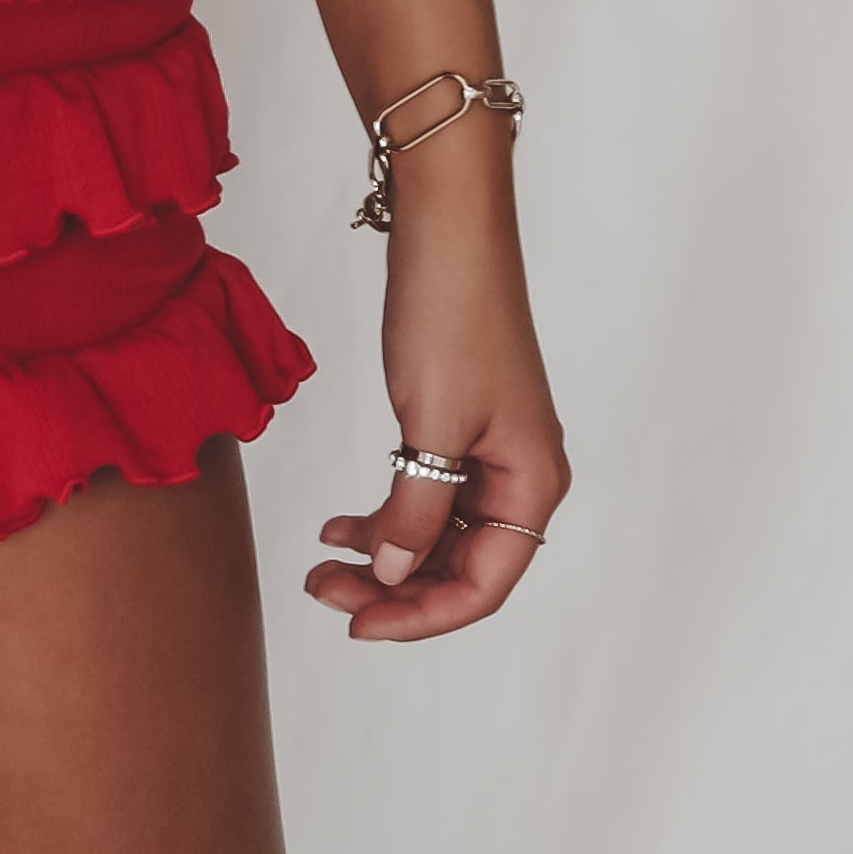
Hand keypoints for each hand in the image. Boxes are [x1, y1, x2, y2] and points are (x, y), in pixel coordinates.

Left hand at [305, 138, 567, 640]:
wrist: (447, 228)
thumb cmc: (452, 315)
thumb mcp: (430, 425)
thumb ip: (415, 509)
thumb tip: (396, 573)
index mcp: (532, 483)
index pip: (483, 586)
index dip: (420, 616)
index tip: (357, 625)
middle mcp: (519, 475)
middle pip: (458, 567)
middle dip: (392, 587)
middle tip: (321, 591)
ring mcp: (487, 450)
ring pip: (436, 534)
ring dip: (383, 554)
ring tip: (319, 565)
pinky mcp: (455, 424)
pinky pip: (425, 494)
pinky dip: (384, 514)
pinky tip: (339, 524)